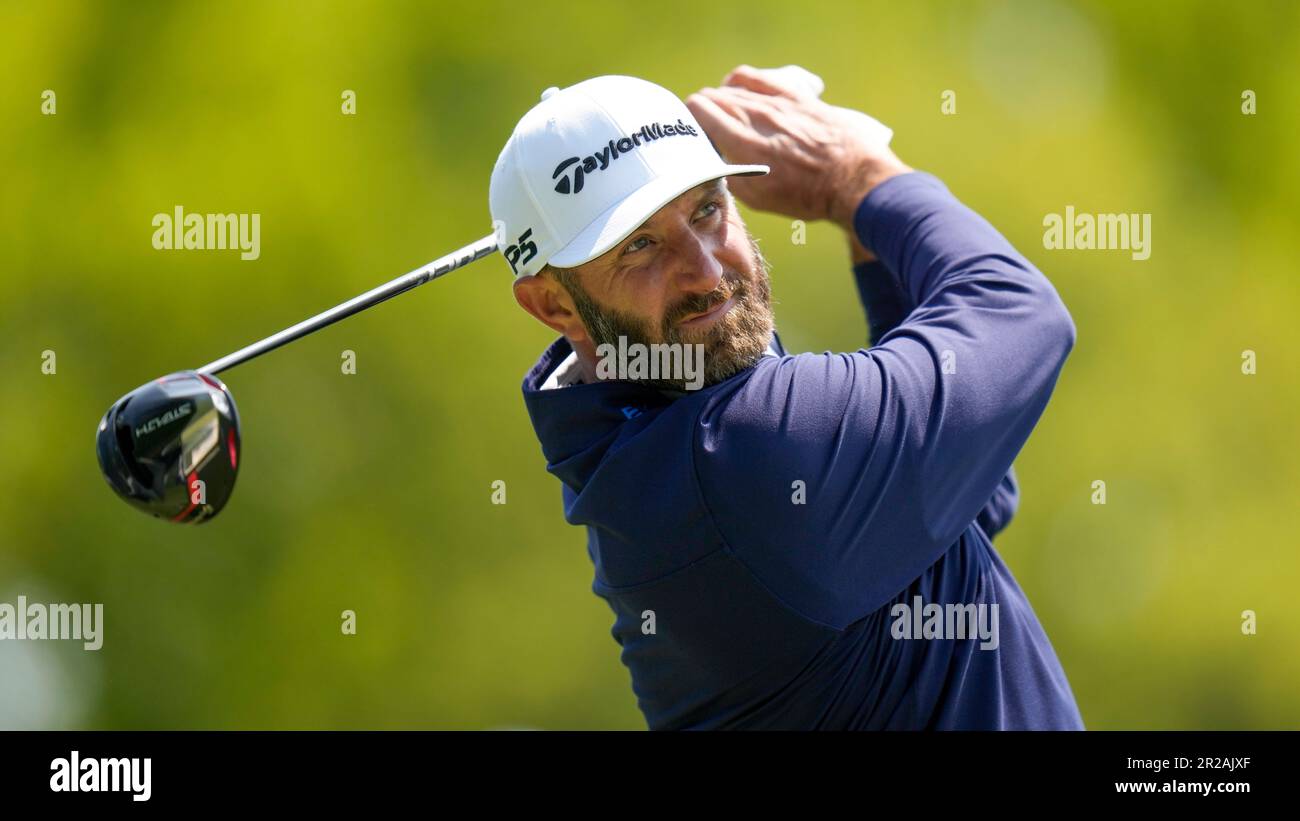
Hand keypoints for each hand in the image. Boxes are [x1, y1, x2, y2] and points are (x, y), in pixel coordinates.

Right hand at [686, 65, 910, 231]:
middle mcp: (756, 115)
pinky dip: (739, 82)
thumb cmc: (806, 195)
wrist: (851, 179)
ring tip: (725, 118)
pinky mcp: (792, 94)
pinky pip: (755, 77)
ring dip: (720, 101)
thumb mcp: (758, 199)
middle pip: (710, 97)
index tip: (692, 137)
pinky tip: (738, 91)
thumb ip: (729, 175)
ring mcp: (775, 102)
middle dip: (702, 114)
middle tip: (707, 132)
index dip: (688, 122)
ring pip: (730, 87)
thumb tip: (712, 160)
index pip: (697, 110)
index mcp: (743, 143)